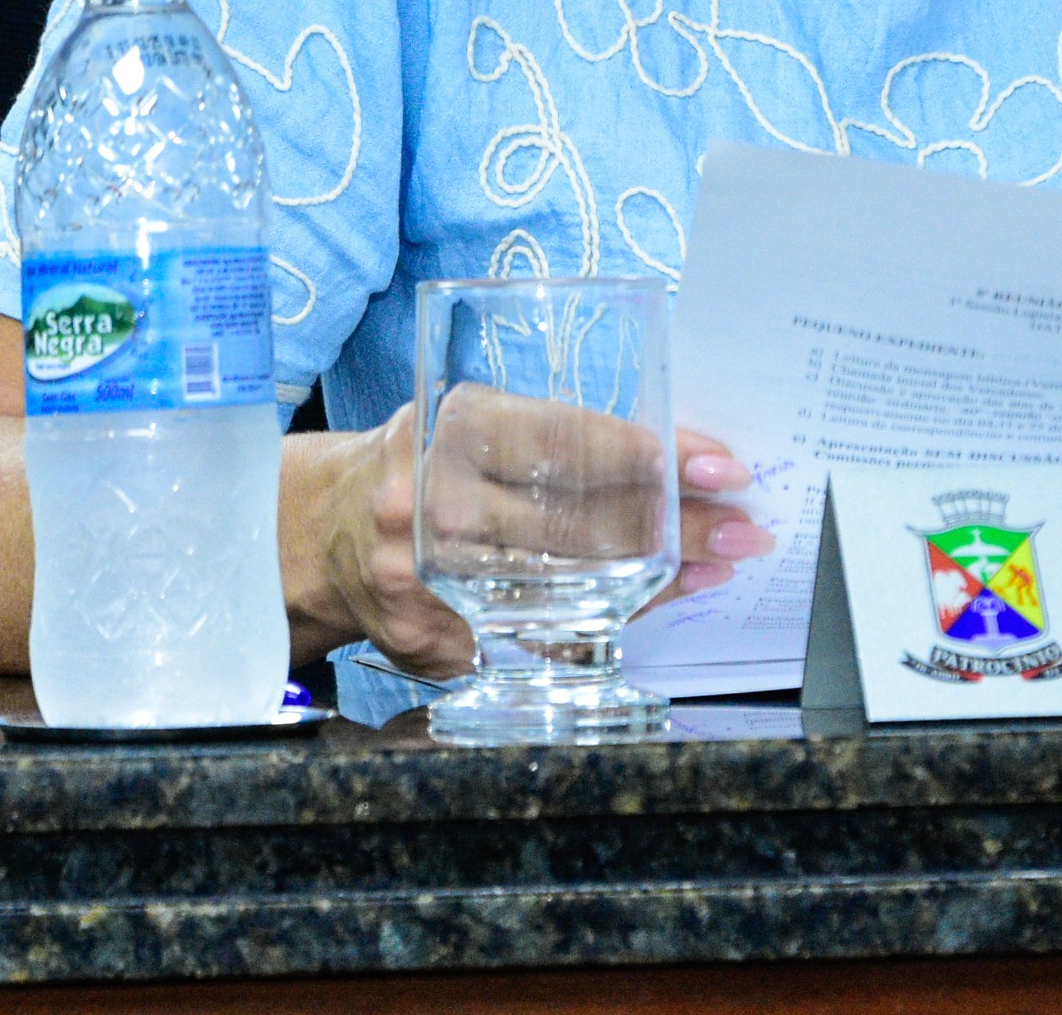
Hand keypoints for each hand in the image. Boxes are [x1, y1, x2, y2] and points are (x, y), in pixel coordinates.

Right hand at [286, 407, 771, 678]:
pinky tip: (657, 602)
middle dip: (677, 524)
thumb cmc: (423, 464)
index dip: (651, 454)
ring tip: (721, 560)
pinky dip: (608, 618)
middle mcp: (437, 503)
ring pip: (567, 584)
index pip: (568, 440)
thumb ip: (556, 439)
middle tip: (742, 523)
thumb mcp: (475, 425)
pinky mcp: (432, 636)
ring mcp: (432, 577)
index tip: (716, 463)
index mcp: (452, 429)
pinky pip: (538, 633)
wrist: (318, 530)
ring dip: (659, 576)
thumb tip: (677, 461)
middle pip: (578, 521)